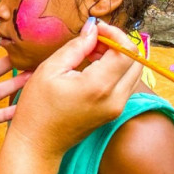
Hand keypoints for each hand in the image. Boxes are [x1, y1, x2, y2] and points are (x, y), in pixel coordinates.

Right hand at [9, 19, 141, 159]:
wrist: (38, 144)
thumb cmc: (38, 108)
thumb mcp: (50, 70)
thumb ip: (76, 47)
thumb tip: (93, 29)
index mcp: (98, 86)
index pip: (126, 51)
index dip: (115, 34)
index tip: (97, 29)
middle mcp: (115, 99)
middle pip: (136, 61)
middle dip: (119, 44)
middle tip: (95, 39)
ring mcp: (117, 108)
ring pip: (133, 72)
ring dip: (118, 57)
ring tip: (91, 52)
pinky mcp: (114, 112)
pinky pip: (125, 84)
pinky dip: (115, 70)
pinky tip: (93, 67)